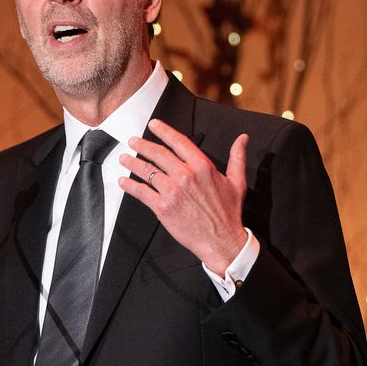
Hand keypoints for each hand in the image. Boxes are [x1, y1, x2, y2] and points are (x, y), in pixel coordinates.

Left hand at [118, 118, 248, 275]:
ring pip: (147, 171)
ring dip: (132, 163)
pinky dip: (130, 186)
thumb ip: (237, 157)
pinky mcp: (163, 208)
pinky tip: (123, 181)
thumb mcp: (237, 182)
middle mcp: (185, 176)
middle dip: (142, 145)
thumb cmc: (229, 213)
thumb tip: (243, 138)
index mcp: (202, 166)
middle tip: (132, 141)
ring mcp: (172, 192)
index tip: (153, 125)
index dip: (163, 131)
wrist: (221, 241)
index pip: (179, 142)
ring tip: (124, 158)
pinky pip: (142, 192)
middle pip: (158, 154)